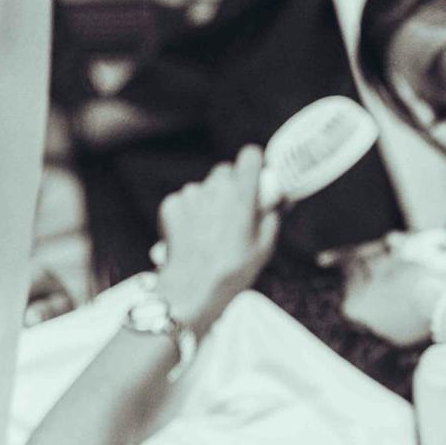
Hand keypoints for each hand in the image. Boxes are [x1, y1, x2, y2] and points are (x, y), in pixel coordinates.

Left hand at [155, 145, 275, 327]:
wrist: (192, 288)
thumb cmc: (232, 272)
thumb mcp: (264, 249)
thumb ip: (271, 219)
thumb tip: (273, 204)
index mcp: (242, 196)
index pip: (250, 156)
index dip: (253, 163)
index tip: (255, 172)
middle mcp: (215, 190)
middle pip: (224, 171)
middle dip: (230, 185)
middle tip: (234, 211)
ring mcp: (190, 196)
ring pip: (203, 188)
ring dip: (208, 201)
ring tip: (211, 230)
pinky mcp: (171, 205)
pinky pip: (184, 200)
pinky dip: (189, 212)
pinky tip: (193, 234)